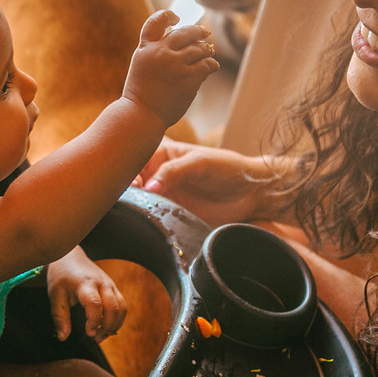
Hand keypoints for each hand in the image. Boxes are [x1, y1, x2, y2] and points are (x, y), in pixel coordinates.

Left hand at [46, 247, 126, 342]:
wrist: (70, 257)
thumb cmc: (61, 277)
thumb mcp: (55, 295)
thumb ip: (60, 317)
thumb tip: (63, 337)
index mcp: (85, 283)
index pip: (95, 304)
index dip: (94, 322)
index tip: (88, 333)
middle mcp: (102, 283)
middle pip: (113, 308)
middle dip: (107, 327)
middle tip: (96, 338)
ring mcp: (110, 284)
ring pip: (122, 308)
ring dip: (115, 325)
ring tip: (102, 335)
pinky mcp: (113, 287)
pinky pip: (122, 305)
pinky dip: (117, 319)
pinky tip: (107, 327)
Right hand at [123, 10, 218, 126]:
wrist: (142, 114)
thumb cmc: (142, 91)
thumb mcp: (142, 63)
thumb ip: (156, 48)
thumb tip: (184, 37)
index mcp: (146, 47)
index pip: (157, 21)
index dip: (168, 15)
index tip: (177, 17)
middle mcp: (160, 53)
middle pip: (185, 32)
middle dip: (198, 32)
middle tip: (205, 33)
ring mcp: (176, 65)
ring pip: (199, 49)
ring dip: (207, 49)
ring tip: (209, 50)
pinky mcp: (189, 79)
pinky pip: (206, 65)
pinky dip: (211, 64)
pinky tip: (212, 66)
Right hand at [135, 138, 273, 226]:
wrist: (251, 193)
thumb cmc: (228, 168)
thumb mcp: (201, 162)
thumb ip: (174, 171)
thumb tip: (148, 186)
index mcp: (165, 156)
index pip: (137, 159)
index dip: (129, 169)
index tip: (134, 183)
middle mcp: (161, 175)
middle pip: (133, 180)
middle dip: (126, 187)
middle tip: (132, 196)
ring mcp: (165, 196)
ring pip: (140, 200)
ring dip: (134, 204)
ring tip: (135, 209)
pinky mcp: (172, 215)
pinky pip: (153, 216)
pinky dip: (146, 218)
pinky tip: (145, 220)